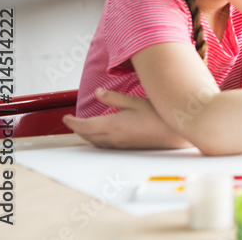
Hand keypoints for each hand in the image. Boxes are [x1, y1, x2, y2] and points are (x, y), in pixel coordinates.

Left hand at [62, 88, 192, 149]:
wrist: (175, 134)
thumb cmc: (159, 116)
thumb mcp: (136, 101)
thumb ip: (114, 98)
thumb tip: (97, 93)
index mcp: (113, 125)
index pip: (84, 126)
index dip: (72, 123)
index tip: (65, 117)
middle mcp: (114, 138)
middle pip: (87, 136)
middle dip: (77, 129)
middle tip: (72, 120)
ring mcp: (120, 144)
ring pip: (95, 142)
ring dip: (87, 135)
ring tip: (84, 126)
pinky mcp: (127, 147)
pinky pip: (105, 145)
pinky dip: (97, 139)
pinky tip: (102, 133)